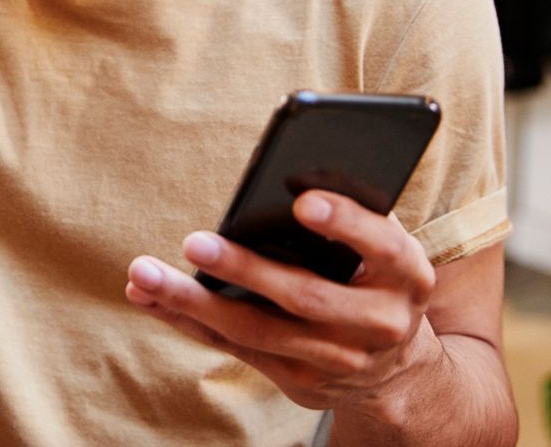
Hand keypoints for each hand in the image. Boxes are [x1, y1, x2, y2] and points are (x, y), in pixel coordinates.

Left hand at [125, 191, 440, 412]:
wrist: (399, 370)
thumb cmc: (376, 275)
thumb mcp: (384, 243)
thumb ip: (352, 210)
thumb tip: (294, 169)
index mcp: (406, 276)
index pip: (382, 245)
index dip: (346, 223)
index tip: (302, 201)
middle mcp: (379, 324)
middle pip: (305, 297)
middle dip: (245, 270)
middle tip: (193, 243)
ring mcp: (337, 360)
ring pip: (258, 331)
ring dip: (193, 303)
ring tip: (143, 273)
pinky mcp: (298, 380)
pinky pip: (234, 348)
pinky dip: (186, 320)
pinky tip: (147, 296)